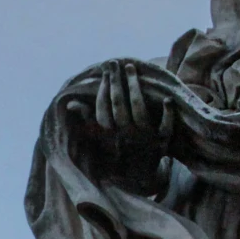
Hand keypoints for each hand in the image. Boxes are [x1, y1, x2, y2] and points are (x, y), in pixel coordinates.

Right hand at [77, 58, 173, 188]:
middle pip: (119, 104)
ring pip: (139, 110)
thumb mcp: (101, 138)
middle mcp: (126, 134)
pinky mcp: (163, 142)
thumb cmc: (119, 151)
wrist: (140, 175)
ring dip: (135, 87)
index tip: (104, 71)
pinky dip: (167, 115)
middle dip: (116, 82)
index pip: (103, 108)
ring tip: (131, 68)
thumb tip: (72, 104)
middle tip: (115, 63)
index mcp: (111, 135)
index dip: (103, 88)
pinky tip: (167, 100)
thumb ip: (88, 120)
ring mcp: (145, 138)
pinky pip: (166, 128)